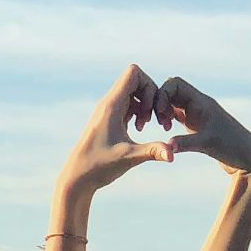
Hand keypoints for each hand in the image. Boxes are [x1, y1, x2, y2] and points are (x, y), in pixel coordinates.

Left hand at [56, 64, 175, 209]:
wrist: (77, 178)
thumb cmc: (98, 167)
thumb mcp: (128, 158)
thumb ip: (153, 151)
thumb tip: (173, 155)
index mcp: (111, 105)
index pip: (133, 73)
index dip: (149, 85)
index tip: (150, 109)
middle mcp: (109, 104)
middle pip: (136, 80)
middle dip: (150, 96)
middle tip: (152, 120)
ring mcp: (108, 111)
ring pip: (133, 93)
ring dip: (145, 105)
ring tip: (144, 127)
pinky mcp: (109, 120)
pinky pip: (128, 105)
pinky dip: (137, 113)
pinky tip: (137, 130)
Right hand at [159, 76, 250, 179]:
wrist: (246, 157)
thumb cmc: (231, 147)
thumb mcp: (207, 144)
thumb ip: (185, 143)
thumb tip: (167, 146)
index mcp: (202, 102)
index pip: (176, 84)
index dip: (162, 95)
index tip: (160, 114)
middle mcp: (198, 104)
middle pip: (171, 90)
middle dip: (159, 102)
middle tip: (158, 121)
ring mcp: (197, 113)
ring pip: (172, 102)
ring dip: (162, 111)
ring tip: (164, 127)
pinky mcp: (196, 124)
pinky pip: (176, 114)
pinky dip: (168, 119)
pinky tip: (168, 131)